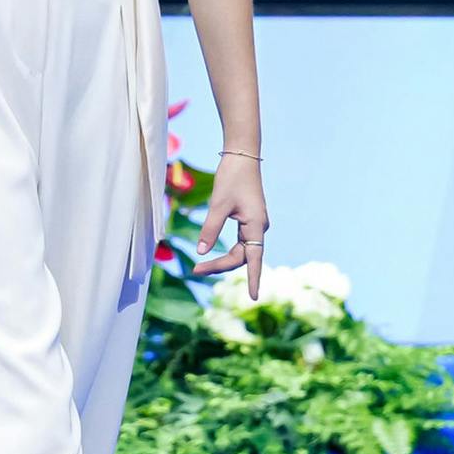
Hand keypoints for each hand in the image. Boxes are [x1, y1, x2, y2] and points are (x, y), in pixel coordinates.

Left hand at [190, 154, 267, 296]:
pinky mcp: (249, 219)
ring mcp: (255, 224)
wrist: (242, 156)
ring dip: (222, 260)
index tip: (254, 297)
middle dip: (220, 266)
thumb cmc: (232, 178)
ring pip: (241, 250)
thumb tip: (201, 251)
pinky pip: (240, 242)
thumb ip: (210, 229)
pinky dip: (227, 250)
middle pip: (242, 256)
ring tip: (200, 268)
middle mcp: (259, 228)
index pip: (254, 259)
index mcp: (256, 226)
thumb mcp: (219, 205)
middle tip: (195, 270)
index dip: (253, 278)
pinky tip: (215, 255)